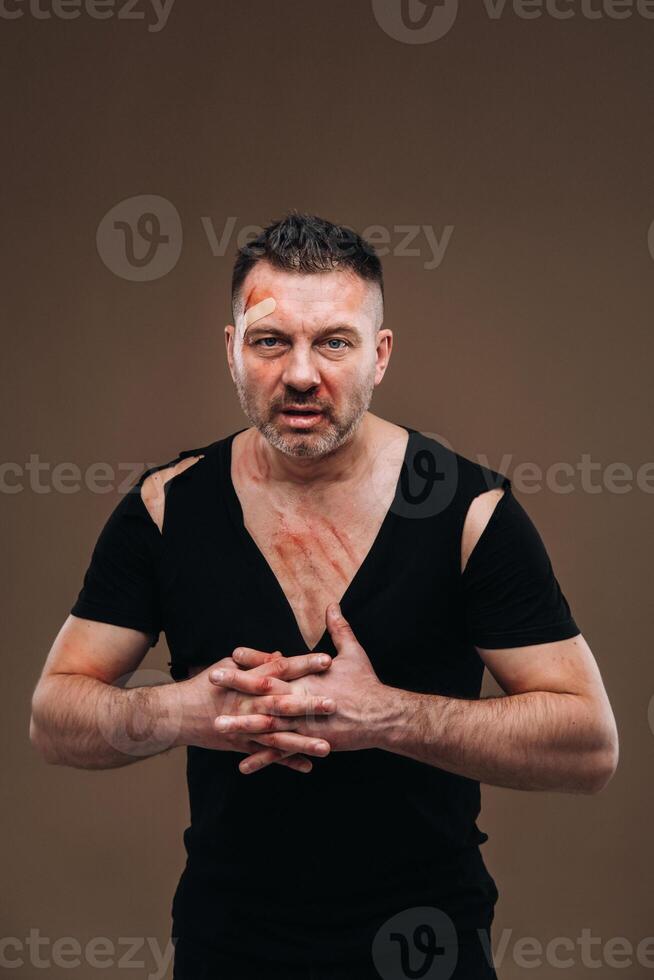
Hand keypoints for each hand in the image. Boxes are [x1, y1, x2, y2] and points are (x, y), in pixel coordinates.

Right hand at [175, 652, 335, 773]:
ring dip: (303, 742)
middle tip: (334, 704)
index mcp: (249, 680)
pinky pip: (268, 754)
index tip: (327, 660)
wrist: (178, 714)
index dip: (304, 663)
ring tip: (327, 747)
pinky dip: (287, 761)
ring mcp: (247, 727)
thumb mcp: (229, 665)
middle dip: (310, 705)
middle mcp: (250, 703)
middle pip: (284, 702)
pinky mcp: (243, 744)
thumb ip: (256, 661)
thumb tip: (280, 654)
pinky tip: (307, 766)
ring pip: (279, 735)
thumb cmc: (206, 686)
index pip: (281, 668)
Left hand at [212, 603, 387, 769]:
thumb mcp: (353, 653)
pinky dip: (262, 758)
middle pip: (264, 691)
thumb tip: (332, 605)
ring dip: (240, 725)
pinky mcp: (309, 742)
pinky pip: (281, 752)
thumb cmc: (367, 684)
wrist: (383, 717)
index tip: (232, 653)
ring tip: (216, 725)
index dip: (254, 659)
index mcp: (308, 677)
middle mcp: (302, 698)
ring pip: (267, 724)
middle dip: (236, 686)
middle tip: (212, 680)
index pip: (276, 664)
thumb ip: (339, 629)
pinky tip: (242, 764)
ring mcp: (304, 723)